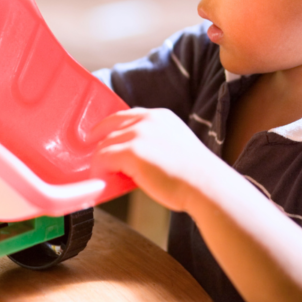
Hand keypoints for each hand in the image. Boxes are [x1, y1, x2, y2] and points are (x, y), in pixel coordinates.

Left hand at [91, 108, 215, 211]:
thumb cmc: (195, 176)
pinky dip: (99, 170)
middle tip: (96, 160)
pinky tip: (101, 181)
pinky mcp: (131, 151)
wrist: (205, 185)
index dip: (110, 127)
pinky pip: (102, 159)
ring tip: (102, 176)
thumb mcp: (176, 145)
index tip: (100, 137)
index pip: (126, 116)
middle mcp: (148, 120)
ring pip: (105, 145)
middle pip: (111, 127)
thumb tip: (135, 159)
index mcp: (160, 116)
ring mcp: (138, 134)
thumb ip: (155, 143)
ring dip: (100, 162)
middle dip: (101, 144)